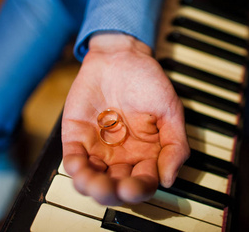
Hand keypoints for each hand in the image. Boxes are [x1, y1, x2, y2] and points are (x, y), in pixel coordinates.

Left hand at [61, 32, 189, 205]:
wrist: (120, 56)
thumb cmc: (147, 81)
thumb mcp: (170, 111)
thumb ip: (175, 145)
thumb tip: (169, 178)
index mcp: (146, 154)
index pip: (143, 183)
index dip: (140, 189)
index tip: (137, 185)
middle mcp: (122, 156)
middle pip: (116, 187)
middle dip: (115, 193)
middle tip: (117, 188)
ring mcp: (98, 148)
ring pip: (92, 180)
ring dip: (92, 187)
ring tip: (96, 184)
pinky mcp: (77, 137)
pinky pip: (74, 160)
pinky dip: (75, 169)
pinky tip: (81, 168)